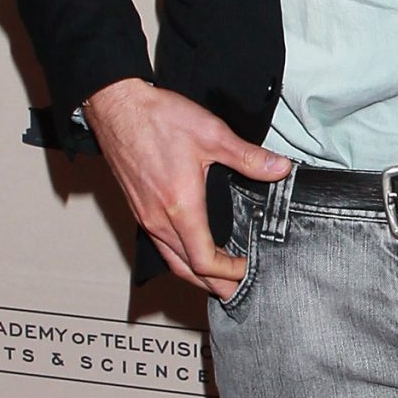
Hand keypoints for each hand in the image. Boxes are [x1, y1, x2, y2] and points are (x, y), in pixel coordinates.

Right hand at [82, 78, 289, 298]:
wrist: (117, 106)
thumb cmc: (157, 118)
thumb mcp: (212, 134)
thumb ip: (249, 157)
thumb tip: (279, 169)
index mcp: (180, 207)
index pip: (205, 261)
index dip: (229, 272)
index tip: (247, 268)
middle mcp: (159, 219)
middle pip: (187, 270)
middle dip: (214, 284)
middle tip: (236, 291)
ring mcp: (145, 216)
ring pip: (171, 261)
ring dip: (195, 276)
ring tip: (216, 282)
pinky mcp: (139, 208)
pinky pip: (160, 246)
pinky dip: (179, 259)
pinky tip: (190, 251)